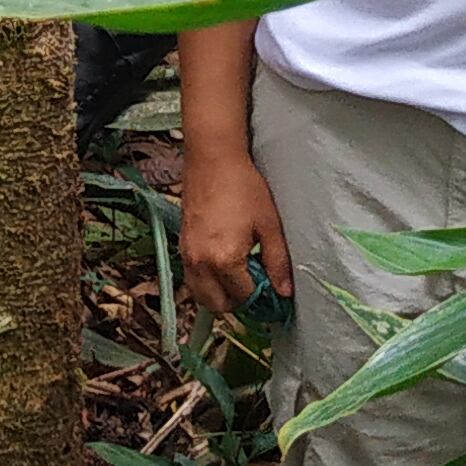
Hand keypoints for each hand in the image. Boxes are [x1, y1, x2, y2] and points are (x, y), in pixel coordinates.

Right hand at [179, 148, 293, 328]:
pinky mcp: (182, 246)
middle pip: (218, 305)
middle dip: (238, 302)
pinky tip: (223, 264)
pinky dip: (207, 282)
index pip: (244, 297)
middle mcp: (200, 263)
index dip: (262, 298)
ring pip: (201, 295)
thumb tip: (284, 291)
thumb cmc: (243, 187)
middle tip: (256, 286)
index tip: (273, 292)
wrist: (213, 160)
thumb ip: (277, 262)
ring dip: (220, 295)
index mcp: (224, 260)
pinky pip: (192, 279)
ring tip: (240, 276)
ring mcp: (187, 256)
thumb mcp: (269, 225)